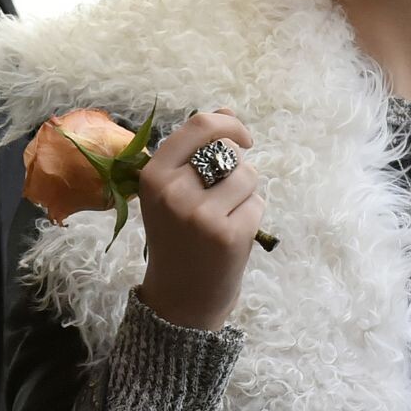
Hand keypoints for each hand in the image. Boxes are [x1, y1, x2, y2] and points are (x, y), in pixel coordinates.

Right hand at [136, 108, 265, 330]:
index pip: (199, 126)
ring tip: (226, 217)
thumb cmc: (178, 239)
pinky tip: (234, 235)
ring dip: (246, 193)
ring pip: (248, 176)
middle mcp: (173, 192)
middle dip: (236, 168)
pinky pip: (257, 203)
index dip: (229, 125)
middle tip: (224, 196)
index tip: (243, 139)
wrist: (180, 299)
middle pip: (229, 151)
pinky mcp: (229, 234)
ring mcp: (201, 214)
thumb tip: (227, 111)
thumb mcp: (173, 192)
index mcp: (153, 175)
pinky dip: (253, 216)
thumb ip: (196, 151)